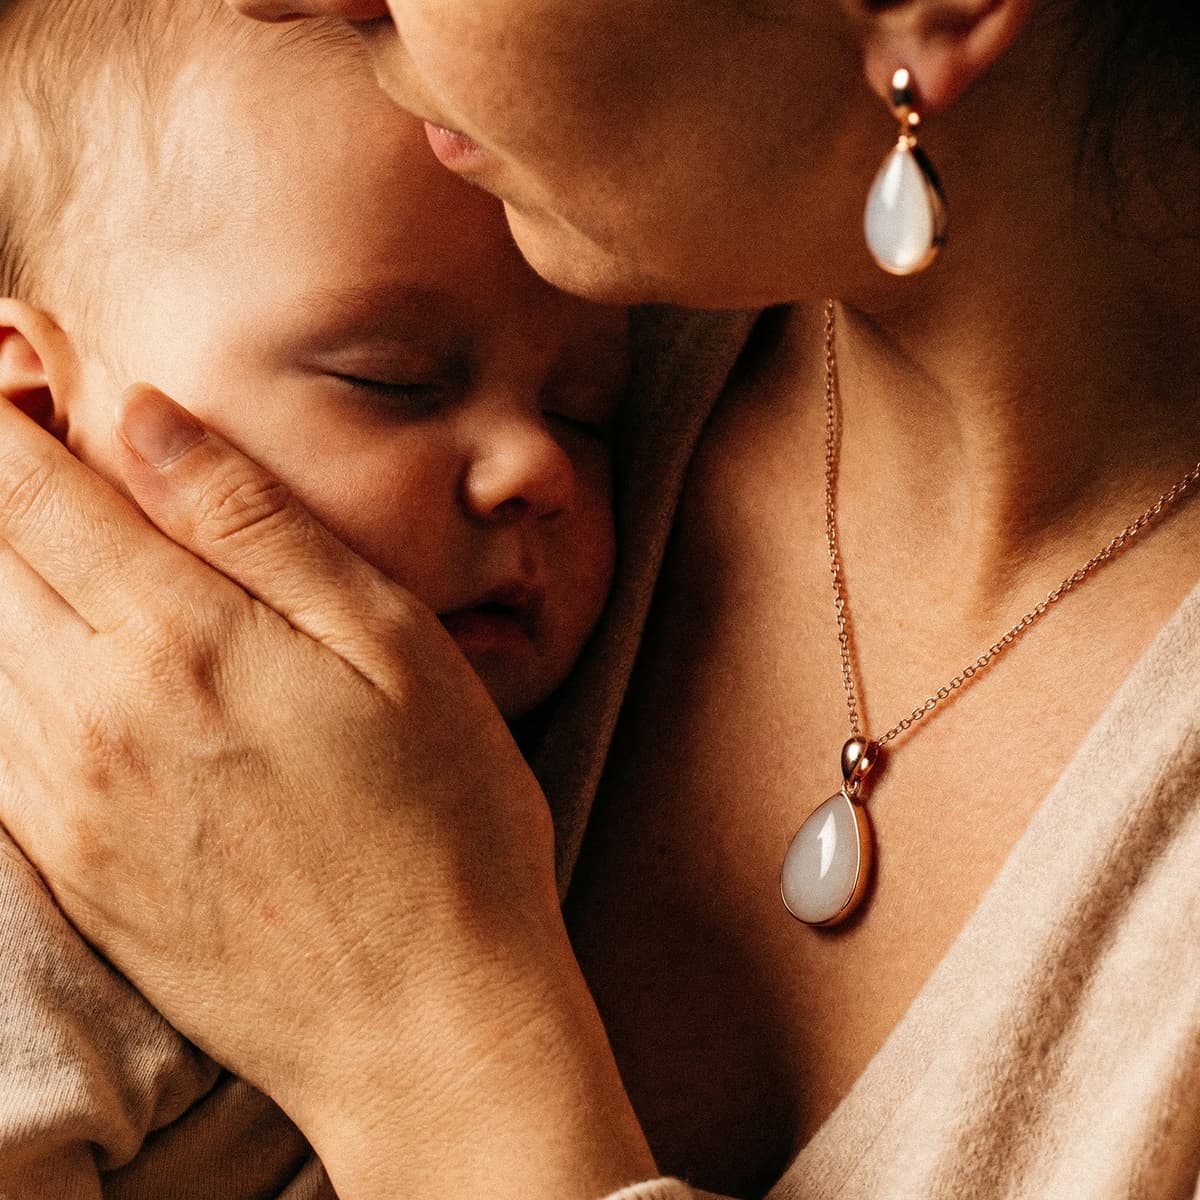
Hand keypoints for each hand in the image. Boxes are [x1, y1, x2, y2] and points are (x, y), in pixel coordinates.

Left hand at [0, 388, 655, 1198]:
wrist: (426, 1019)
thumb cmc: (446, 821)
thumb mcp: (392, 646)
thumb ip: (263, 525)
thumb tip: (147, 417)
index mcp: (183, 642)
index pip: (33, 492)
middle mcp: (92, 719)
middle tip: (6, 415)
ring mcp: (66, 804)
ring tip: (21, 524)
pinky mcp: (69, 869)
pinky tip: (24, 644)